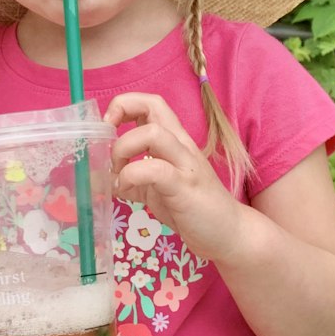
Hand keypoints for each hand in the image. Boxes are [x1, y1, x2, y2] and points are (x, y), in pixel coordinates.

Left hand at [104, 92, 243, 262]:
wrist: (229, 232)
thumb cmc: (194, 207)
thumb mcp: (157, 188)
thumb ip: (134, 178)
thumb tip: (105, 179)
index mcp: (175, 140)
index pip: (150, 103)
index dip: (123, 106)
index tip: (107, 129)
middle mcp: (181, 145)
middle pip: (152, 104)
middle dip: (119, 113)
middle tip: (106, 144)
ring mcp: (185, 164)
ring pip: (151, 133)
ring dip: (122, 149)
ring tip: (116, 173)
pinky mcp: (184, 187)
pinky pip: (153, 170)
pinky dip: (129, 176)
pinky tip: (125, 190)